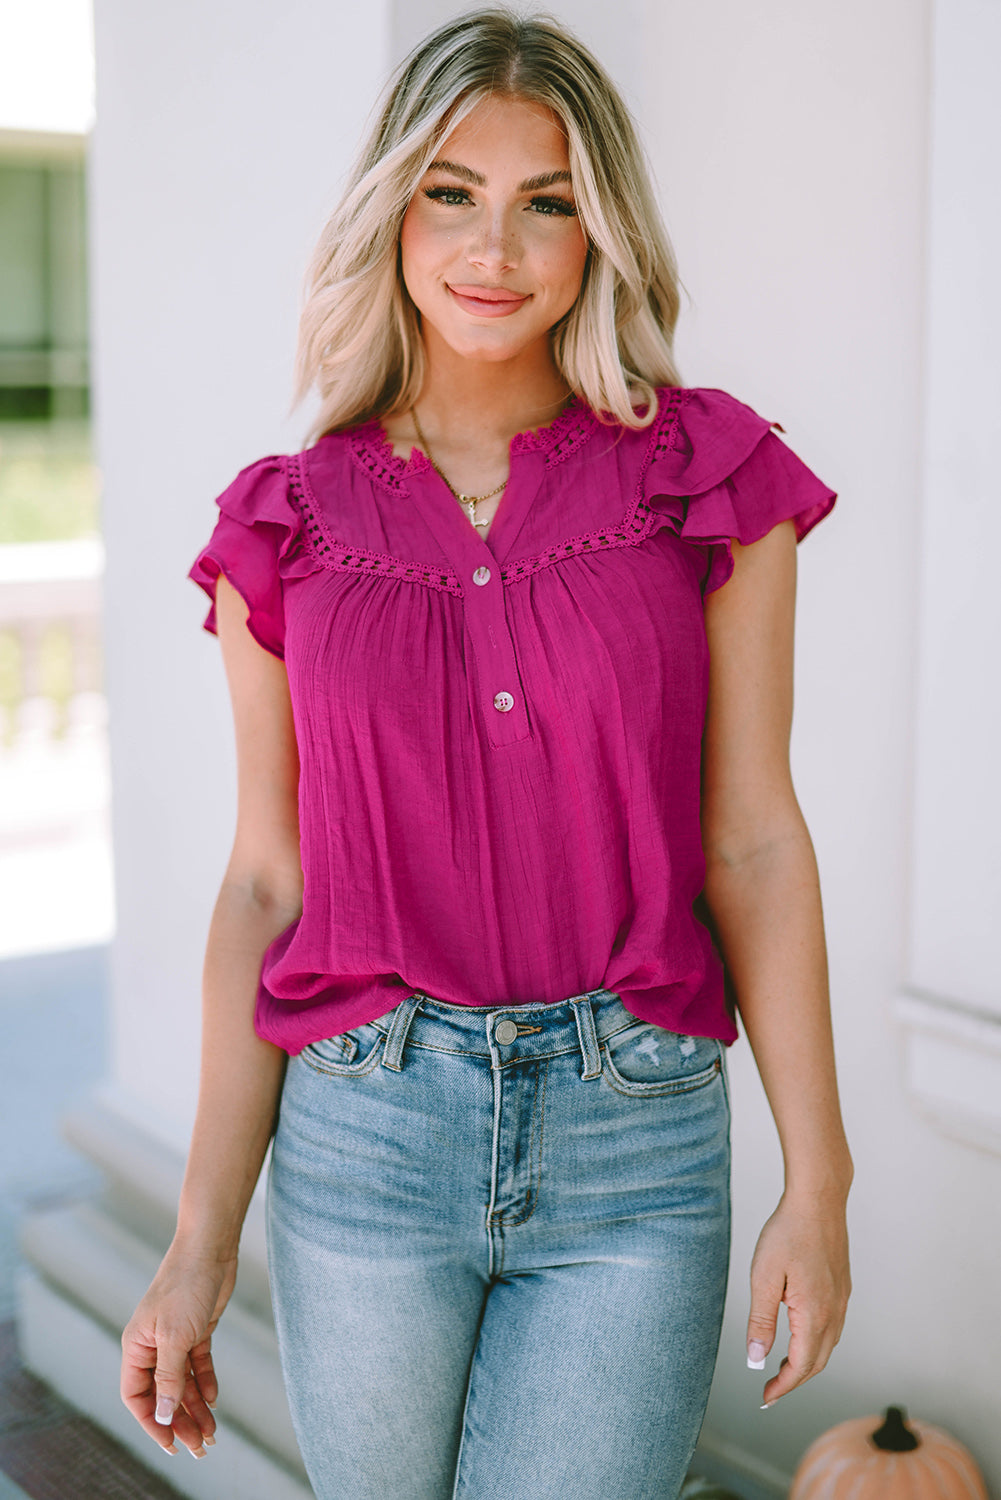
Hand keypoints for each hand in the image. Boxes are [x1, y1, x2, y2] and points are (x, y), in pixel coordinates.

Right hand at [121, 1244, 237, 1457]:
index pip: (137, 1397)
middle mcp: (152, 1346)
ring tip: (212, 1434)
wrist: (209, 1248)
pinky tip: (214, 1400)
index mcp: (136, 1347)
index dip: (152, 1423)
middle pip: (162, 1395)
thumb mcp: (175, 1336)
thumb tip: (163, 1415)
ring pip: (182, 1384)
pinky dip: (205, 1383)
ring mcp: (175, 1339)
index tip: (171, 1445)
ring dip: (195, 1408)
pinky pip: (198, 1366)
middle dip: (179, 1422)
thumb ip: (169, 1377)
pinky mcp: (196, 1330)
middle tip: (200, 1447)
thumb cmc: (186, 1285)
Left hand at [745, 1191, 850, 1405]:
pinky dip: (816, 1343)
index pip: (801, 1366)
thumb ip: (761, 1322)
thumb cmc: (788, 1233)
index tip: (765, 1397)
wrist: (818, 1200)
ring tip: (781, 1367)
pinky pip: (832, 1327)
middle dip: (794, 1380)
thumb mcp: (764, 1278)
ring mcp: (841, 1300)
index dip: (783, 1386)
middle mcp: (834, 1312)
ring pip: (827, 1346)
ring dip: (806, 1363)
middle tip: (771, 1389)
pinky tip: (799, 1334)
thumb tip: (756, 1360)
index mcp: (814, 1314)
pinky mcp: (842, 1287)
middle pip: (817, 1362)